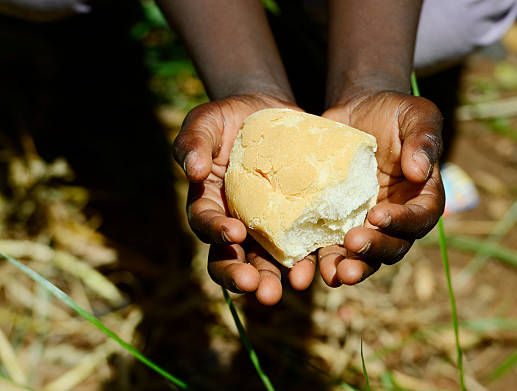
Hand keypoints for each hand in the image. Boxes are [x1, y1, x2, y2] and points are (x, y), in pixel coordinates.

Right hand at [174, 94, 315, 304]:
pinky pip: (302, 245)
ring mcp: (266, 227)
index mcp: (209, 204)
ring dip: (277, 278)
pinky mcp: (296, 221)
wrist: (270, 114)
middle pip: (232, 259)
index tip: (233, 233)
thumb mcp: (206, 121)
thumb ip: (193, 142)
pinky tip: (323, 266)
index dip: (216, 233)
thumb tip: (191, 170)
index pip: (206, 224)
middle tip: (260, 290)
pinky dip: (310, 258)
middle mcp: (235, 224)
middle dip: (244, 276)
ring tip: (294, 287)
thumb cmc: (230, 118)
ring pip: (266, 262)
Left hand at [318, 91, 444, 285]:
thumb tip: (420, 171)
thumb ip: (424, 139)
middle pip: (393, 245)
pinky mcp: (338, 223)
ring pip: (364, 256)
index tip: (377, 215)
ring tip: (335, 274)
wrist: (356, 113)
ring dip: (351, 268)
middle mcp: (397, 217)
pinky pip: (333, 246)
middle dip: (374, 251)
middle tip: (353, 247)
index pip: (420, 217)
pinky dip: (324, 259)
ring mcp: (367, 224)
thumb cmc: (392, 112)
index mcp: (421, 195)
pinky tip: (308, 267)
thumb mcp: (416, 114)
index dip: (402, 222)